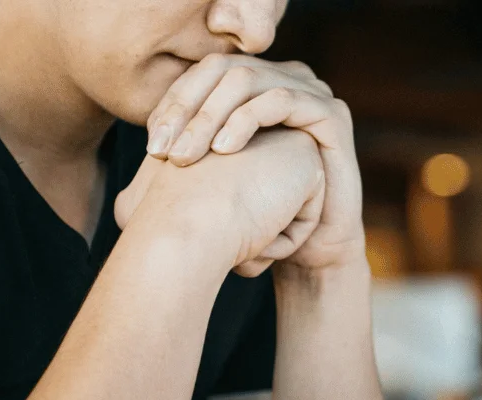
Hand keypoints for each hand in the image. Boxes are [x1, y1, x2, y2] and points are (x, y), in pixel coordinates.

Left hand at [145, 55, 364, 273]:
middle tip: (163, 151)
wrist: (311, 248)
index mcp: (258, 87)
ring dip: (209, 115)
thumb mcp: (217, 175)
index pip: (203, 74)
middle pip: (221, 70)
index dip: (172, 103)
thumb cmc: (262, 215)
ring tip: (188, 155)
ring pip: (247, 80)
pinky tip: (224, 151)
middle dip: (186, 108)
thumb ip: (192, 142)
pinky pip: (281, 100)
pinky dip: (247, 120)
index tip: (152, 147)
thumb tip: (149, 130)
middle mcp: (285, 80)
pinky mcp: (332, 113)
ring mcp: (312, 93)